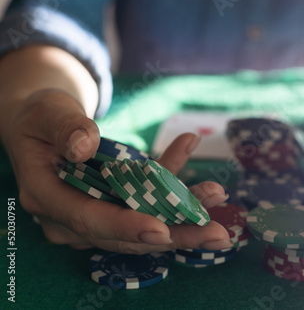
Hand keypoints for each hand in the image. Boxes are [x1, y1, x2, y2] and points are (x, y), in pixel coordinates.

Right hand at [4, 89, 231, 253]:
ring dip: (184, 211)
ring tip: (217, 195)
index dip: (127, 227)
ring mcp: (96, 213)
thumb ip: (65, 128)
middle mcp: (71, 217)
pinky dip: (171, 180)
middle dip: (175, 234)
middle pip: (126, 234)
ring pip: (144, 221)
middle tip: (217, 234)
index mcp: (47, 197)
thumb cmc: (41, 117)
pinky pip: (148, 198)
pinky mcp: (116, 204)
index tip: (163, 230)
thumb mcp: (46, 113)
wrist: (43, 124)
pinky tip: (188, 144)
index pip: (89, 219)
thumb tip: (85, 146)